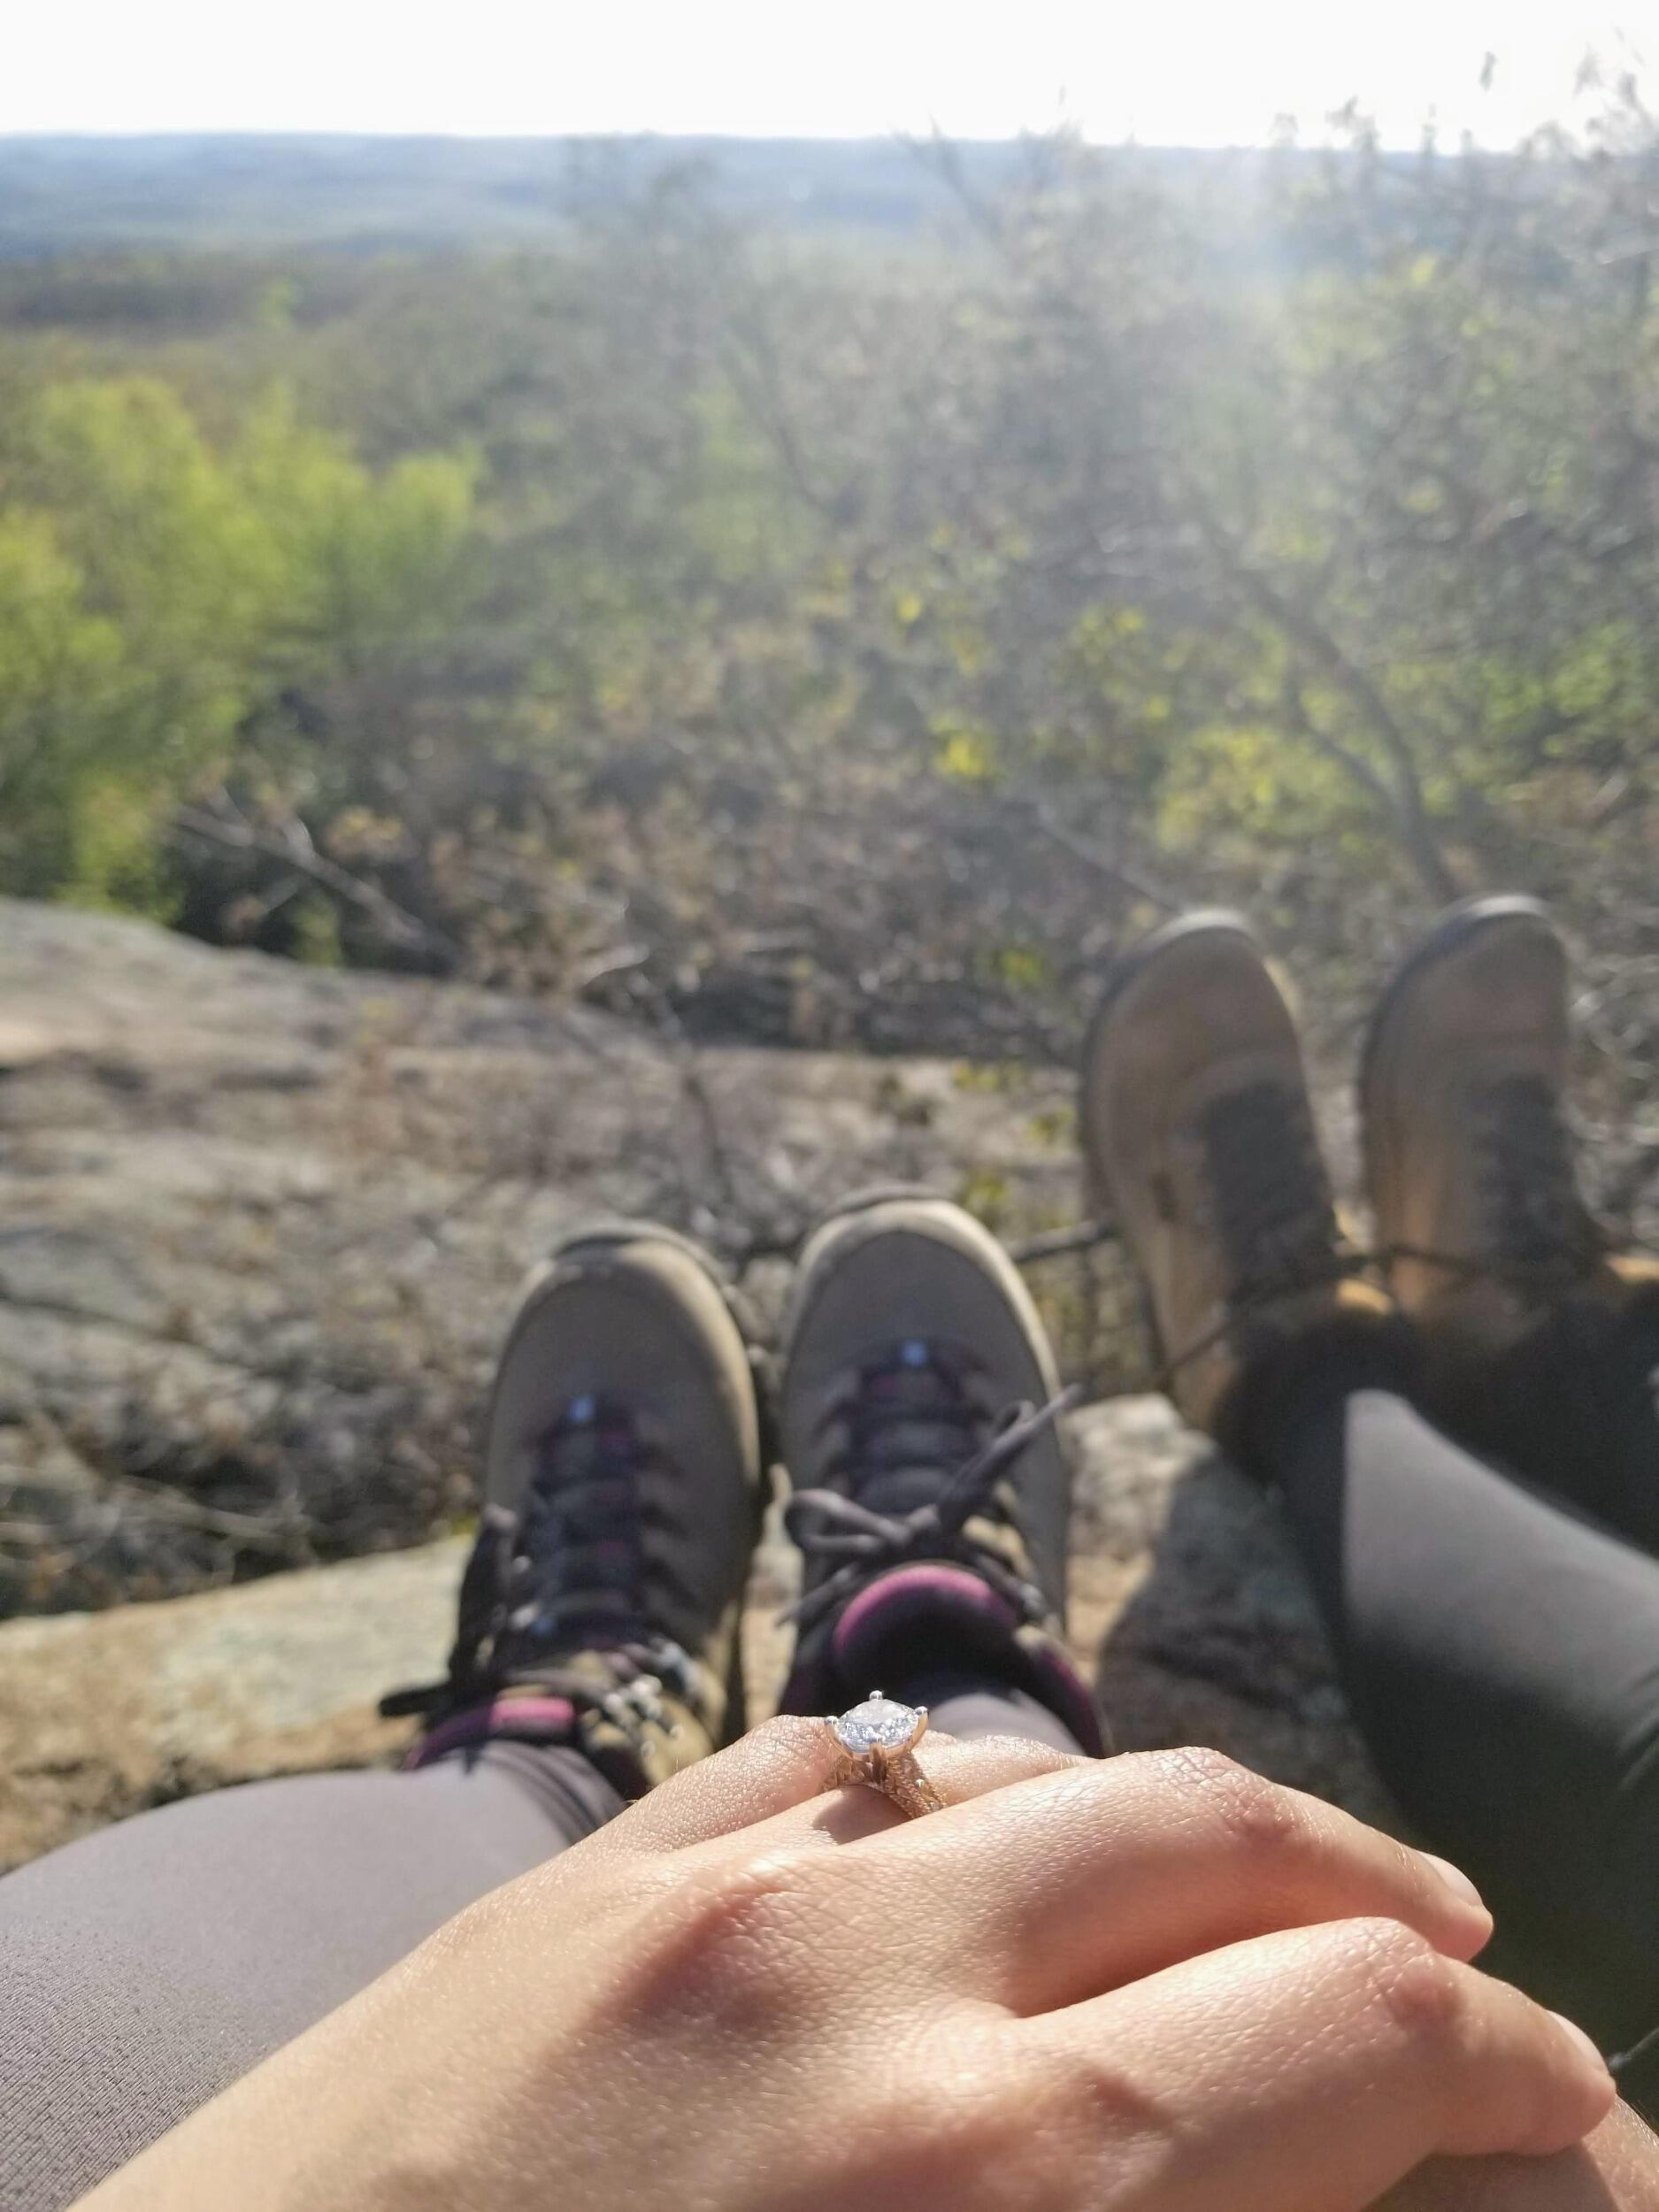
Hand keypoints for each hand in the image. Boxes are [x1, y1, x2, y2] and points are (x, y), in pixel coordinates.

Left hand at [78, 1723, 1614, 2211]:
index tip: (1583, 2130)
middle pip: (1242, 1859)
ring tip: (1293, 1894)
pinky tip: (1002, 1842)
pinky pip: (835, 1768)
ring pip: (1053, 1770)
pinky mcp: (577, 1876)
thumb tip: (1283, 2192)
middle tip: (1489, 2003)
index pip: (1359, 2048)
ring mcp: (708, 1889)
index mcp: (1001, 2193)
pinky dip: (967, 1796)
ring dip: (1211, 1831)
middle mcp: (877, 1984)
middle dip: (1410, 1933)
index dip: (1517, 2081)